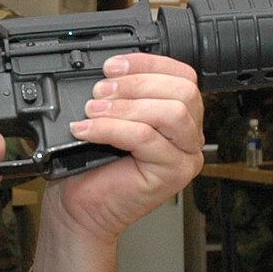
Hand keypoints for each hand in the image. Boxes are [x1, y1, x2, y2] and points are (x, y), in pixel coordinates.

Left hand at [42, 52, 203, 246]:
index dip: (147, 63)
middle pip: (183, 91)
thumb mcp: (112, 117)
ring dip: (126, 105)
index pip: (183, 75)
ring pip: (170, 112)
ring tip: (92, 111)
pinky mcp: (172, 174)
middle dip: (136, 84)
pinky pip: (145, 138)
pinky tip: (87, 130)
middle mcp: (189, 135)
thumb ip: (124, 92)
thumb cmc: (94, 167)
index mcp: (182, 115)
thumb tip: (112, 69)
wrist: (83, 208)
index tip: (112, 66)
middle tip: (101, 91)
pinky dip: (111, 128)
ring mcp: (185, 157)